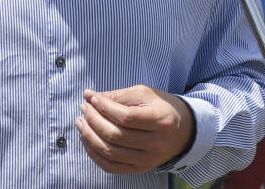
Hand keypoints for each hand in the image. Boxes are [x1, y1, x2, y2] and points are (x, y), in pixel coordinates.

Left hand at [74, 84, 194, 173]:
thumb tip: (90, 96)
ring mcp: (149, 160)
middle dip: (93, 120)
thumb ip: (117, 96)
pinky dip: (95, 155)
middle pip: (116, 135)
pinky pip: (112, 167)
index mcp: (160, 121)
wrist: (184, 131)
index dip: (105, 107)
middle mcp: (156, 144)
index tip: (92, 98)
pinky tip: (86, 140)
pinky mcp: (141, 169)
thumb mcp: (144, 94)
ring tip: (80, 122)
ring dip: (89, 136)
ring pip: (111, 152)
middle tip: (83, 108)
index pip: (126, 117)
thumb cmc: (161, 108)